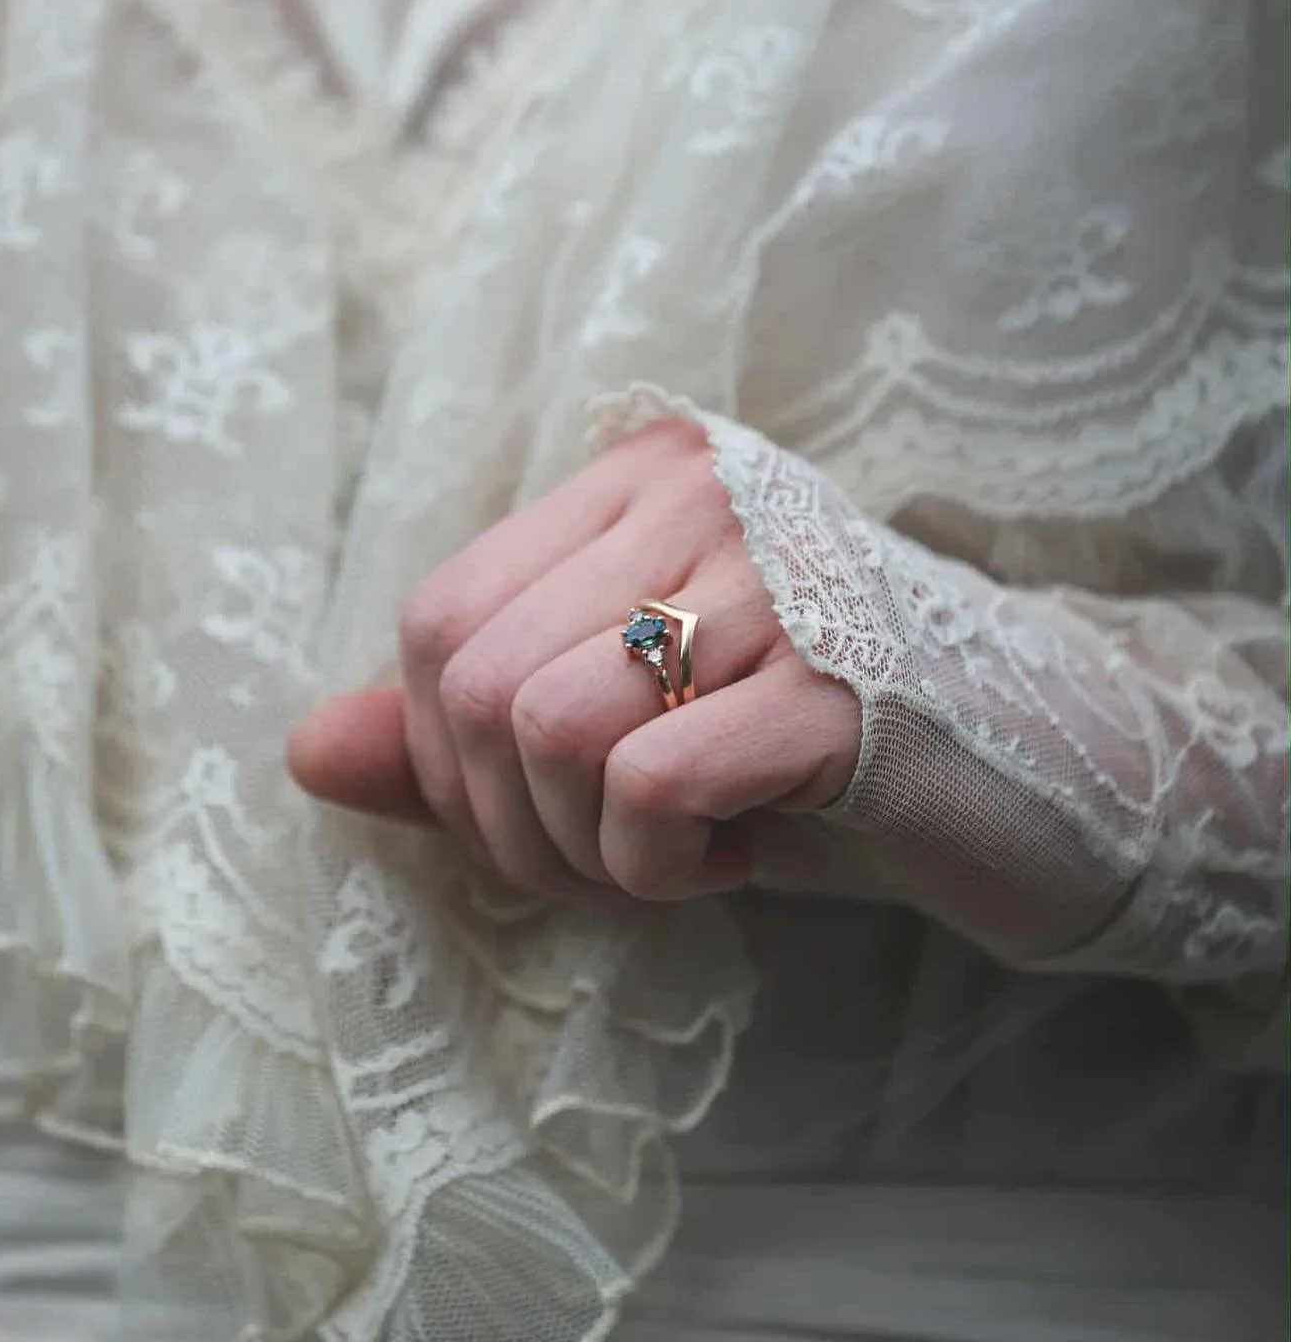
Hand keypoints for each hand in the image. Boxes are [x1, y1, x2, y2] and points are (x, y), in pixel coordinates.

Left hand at [287, 419, 861, 903]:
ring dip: (582, 850)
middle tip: (613, 859)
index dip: (449, 758)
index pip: (439, 616)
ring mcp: (772, 575)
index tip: (547, 816)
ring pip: (544, 728)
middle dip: (509, 824)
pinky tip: (738, 855)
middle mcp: (698, 491)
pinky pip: (647, 784)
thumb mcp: (626, 727)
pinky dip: (657, 866)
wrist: (1039, 778)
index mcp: (640, 475)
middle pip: (475, 678)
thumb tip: (301, 752)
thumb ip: (467, 734)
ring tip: (675, 855)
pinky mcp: (834, 683)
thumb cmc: (811, 751)